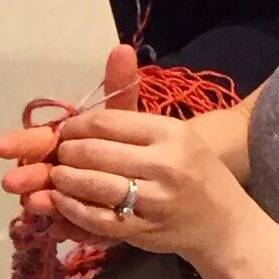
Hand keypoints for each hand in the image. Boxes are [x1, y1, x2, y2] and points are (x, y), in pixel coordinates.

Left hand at [0, 46, 254, 267]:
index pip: (102, 123)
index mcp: (168, 132)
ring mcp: (154, 200)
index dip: (72, 128)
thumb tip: (118, 49)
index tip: (64, 133)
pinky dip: (70, 209)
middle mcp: (164, 164)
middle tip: (56, 156)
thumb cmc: (189, 167)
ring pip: (90, 185)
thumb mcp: (166, 129)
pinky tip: (61, 202)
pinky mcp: (143, 230)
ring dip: (61, 181)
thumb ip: (129, 95)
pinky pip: (95, 218)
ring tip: (54, 177)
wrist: (224, 222)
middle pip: (90, 153)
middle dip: (63, 154)